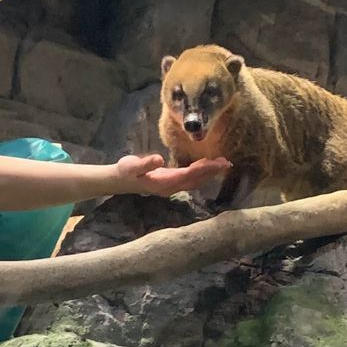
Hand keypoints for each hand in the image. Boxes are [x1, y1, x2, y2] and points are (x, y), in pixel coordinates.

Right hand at [114, 154, 231, 196]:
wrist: (119, 181)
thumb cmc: (125, 172)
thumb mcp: (131, 166)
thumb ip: (144, 163)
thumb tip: (158, 159)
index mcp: (164, 182)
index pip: (188, 175)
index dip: (203, 169)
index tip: (216, 163)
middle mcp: (171, 187)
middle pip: (196, 179)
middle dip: (211, 172)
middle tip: (227, 163)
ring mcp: (172, 186)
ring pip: (194, 180)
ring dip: (208, 173)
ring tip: (222, 164)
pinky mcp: (171, 183)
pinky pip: (190, 179)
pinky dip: (200, 172)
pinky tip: (206, 165)